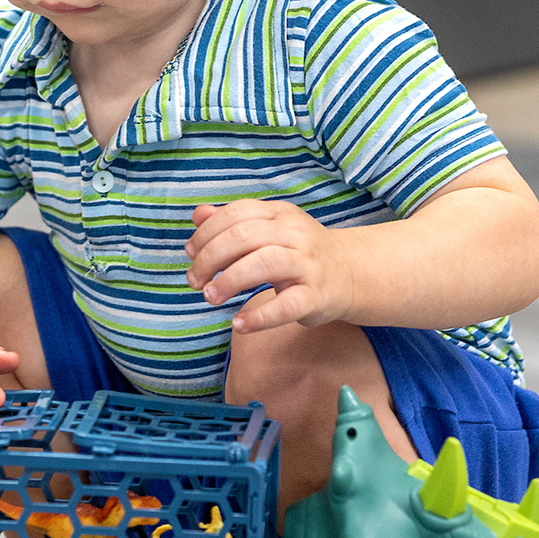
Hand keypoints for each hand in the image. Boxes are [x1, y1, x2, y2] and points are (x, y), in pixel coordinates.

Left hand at [183, 200, 354, 333]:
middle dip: (211, 258)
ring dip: (230, 281)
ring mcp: (308, 265)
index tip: (190, 253)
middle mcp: (295, 235)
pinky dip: (259, 317)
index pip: (236, 214)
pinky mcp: (316, 296)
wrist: (348, 273)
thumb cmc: (297, 252)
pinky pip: (287, 305)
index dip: (207, 233)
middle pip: (245, 236)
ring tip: (211, 297)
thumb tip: (197, 214)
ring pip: (265, 263)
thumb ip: (231, 223)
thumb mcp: (267, 230)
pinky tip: (238, 323)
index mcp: (279, 214)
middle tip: (194, 281)